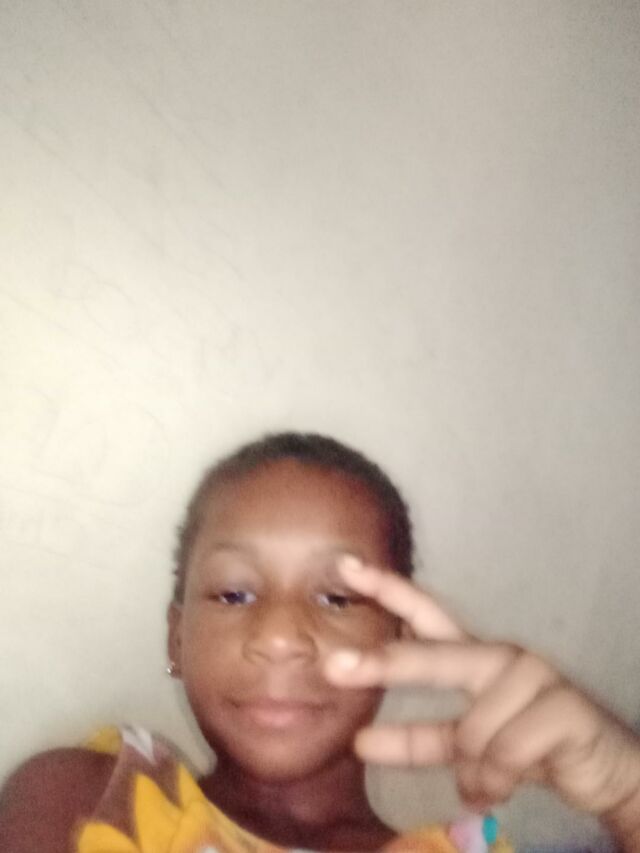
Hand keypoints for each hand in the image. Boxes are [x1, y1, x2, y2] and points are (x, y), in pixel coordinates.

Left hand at [324, 558, 639, 833]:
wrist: (599, 767)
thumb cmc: (526, 743)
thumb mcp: (466, 743)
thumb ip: (421, 737)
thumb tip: (360, 743)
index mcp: (473, 656)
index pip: (425, 616)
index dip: (388, 590)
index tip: (346, 568)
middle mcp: (499, 657)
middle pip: (435, 657)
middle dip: (385, 663)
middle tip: (333, 666)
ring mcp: (532, 676)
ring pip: (473, 730)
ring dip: (475, 769)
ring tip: (485, 783)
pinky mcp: (562, 706)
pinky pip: (505, 753)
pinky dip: (497, 781)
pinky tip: (501, 788)